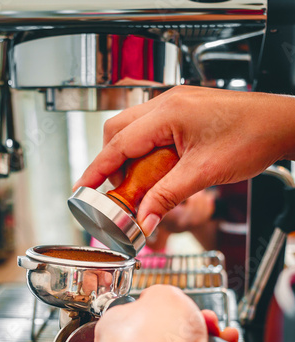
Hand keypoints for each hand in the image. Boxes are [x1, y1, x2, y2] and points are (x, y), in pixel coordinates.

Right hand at [74, 86, 294, 234]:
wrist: (281, 124)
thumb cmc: (252, 137)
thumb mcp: (203, 173)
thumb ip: (167, 197)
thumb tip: (143, 222)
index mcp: (168, 114)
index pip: (118, 144)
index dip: (96, 169)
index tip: (81, 188)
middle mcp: (167, 104)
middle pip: (118, 132)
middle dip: (111, 163)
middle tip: (117, 192)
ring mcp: (176, 106)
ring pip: (134, 130)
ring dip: (130, 158)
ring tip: (139, 185)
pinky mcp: (184, 112)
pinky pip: (152, 131)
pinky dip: (146, 152)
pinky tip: (157, 171)